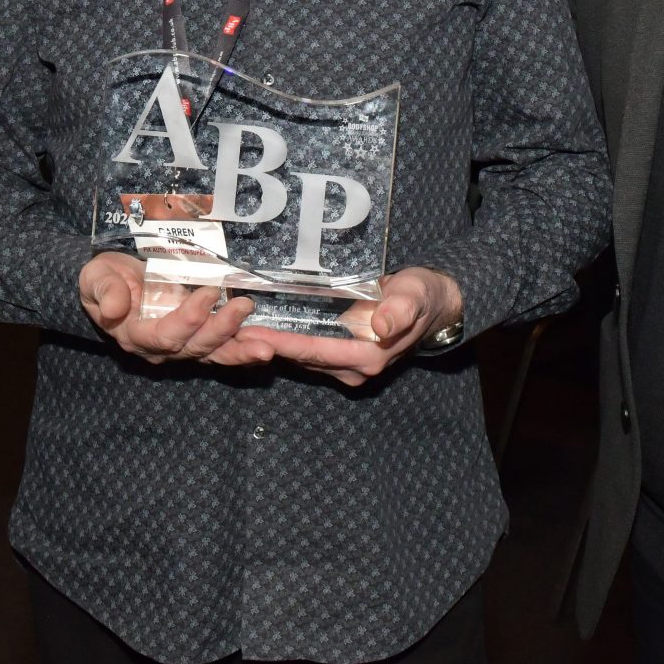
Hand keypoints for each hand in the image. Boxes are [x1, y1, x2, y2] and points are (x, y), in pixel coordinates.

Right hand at [78, 252, 268, 365]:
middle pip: (195, 346)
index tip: (209, 292)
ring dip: (241, 350)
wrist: (113, 283)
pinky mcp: (199, 339)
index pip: (165, 334)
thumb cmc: (104, 279)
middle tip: (244, 307)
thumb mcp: (95, 278)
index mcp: (135, 335)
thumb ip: (105, 291)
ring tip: (266, 346)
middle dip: (221, 329)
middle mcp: (161, 348)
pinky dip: (244, 349)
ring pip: (213, 353)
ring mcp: (182, 346)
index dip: (188, 317)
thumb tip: (114, 309)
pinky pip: (223, 349)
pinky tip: (267, 347)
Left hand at [237, 266, 464, 388]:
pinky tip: (263, 328)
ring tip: (236, 330)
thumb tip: (382, 325)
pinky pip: (308, 351)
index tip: (250, 335)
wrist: (435, 302)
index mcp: (368, 357)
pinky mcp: (343, 357)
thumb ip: (399, 310)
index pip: (313, 350)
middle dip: (266, 346)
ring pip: (302, 357)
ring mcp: (348, 366)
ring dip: (272, 345)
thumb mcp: (414, 295)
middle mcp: (355, 368)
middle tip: (228, 331)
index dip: (281, 343)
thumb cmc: (422, 294)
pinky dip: (286, 340)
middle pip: (301, 358)